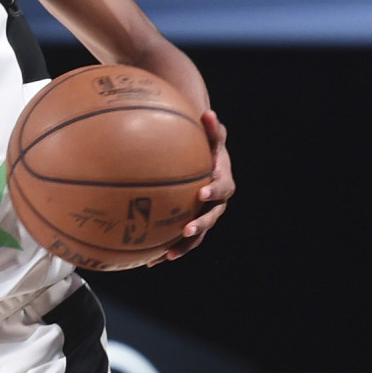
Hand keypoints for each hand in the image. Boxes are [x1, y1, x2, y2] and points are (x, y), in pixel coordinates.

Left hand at [147, 109, 233, 265]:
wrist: (205, 158)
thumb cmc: (206, 143)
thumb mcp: (211, 134)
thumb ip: (212, 127)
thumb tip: (208, 112)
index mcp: (223, 181)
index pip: (222, 188)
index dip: (213, 192)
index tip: (201, 193)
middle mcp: (216, 202)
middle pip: (212, 217)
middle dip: (201, 225)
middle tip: (187, 229)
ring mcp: (205, 214)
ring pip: (198, 235)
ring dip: (184, 246)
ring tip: (167, 255)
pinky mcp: (191, 222)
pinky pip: (180, 238)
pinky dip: (167, 248)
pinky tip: (148, 260)